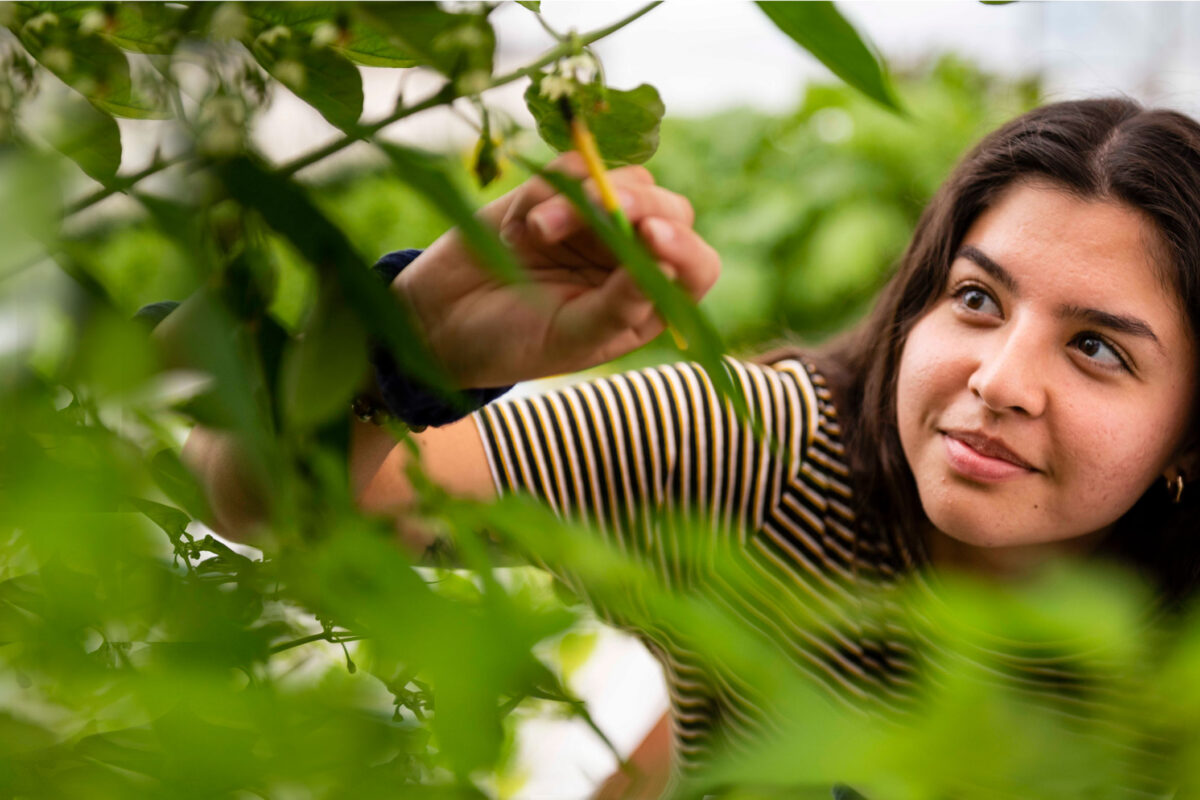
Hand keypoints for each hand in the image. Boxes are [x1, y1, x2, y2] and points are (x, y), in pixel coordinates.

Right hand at [392, 152, 719, 387]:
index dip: (684, 246)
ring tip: (538, 229)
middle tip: (603, 209)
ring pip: (629, 181)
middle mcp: (633, 260)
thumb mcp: (568, 337)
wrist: (437, 320)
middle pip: (671, 210)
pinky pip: (579, 167)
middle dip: (641, 205)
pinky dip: (557, 183)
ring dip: (588, 197)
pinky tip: (525, 221)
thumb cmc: (509, 343)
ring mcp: (599, 224)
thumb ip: (618, 306)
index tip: (651, 234)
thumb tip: (663, 266)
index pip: (695, 267)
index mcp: (647, 305)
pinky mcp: (559, 195)